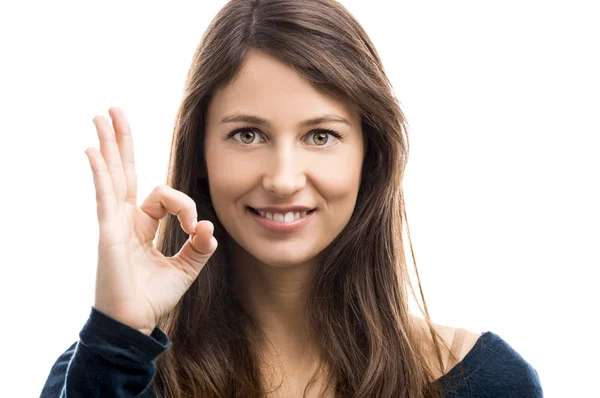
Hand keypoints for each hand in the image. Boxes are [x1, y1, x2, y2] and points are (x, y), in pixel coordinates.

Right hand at [84, 107, 216, 334]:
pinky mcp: (109, 234)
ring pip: (111, 176)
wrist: (136, 323)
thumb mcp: (186, 268)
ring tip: (101, 116)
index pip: (164, 195)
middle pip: (124, 171)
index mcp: (143, 225)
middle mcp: (125, 219)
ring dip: (108, 145)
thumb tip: (209, 226)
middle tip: (114, 111)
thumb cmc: (155, 297)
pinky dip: (100, 173)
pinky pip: (105, 198)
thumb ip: (199, 246)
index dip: (184, 205)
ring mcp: (114, 224)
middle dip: (121, 141)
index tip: (195, 229)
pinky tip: (93, 151)